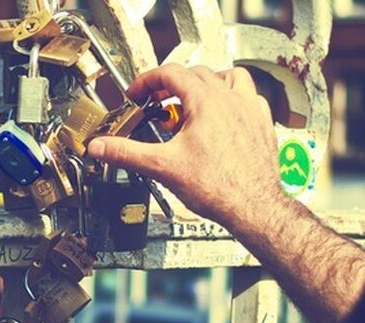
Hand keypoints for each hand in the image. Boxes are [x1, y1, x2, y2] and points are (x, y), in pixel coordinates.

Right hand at [87, 64, 284, 226]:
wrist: (254, 208)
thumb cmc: (219, 188)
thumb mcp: (163, 167)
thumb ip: (127, 153)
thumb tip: (102, 147)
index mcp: (205, 102)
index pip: (170, 73)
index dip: (147, 81)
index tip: (137, 94)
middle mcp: (230, 100)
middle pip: (196, 73)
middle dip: (172, 84)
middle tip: (158, 101)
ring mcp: (250, 111)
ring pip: (230, 77)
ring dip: (209, 82)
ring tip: (194, 98)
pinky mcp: (262, 125)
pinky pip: (251, 98)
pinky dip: (235, 99)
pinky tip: (226, 114)